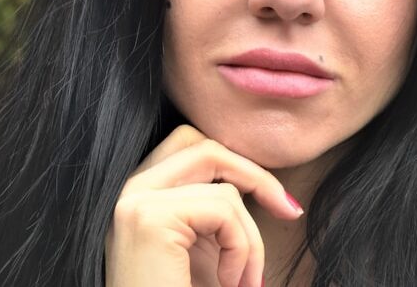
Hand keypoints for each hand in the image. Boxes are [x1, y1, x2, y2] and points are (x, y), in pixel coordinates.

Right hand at [104, 125, 303, 286]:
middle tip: (289, 213)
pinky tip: (229, 285)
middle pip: (202, 144)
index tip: (280, 205)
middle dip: (254, 174)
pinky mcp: (147, 217)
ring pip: (220, 180)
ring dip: (250, 235)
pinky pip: (222, 208)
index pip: (190, 146)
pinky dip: (243, 248)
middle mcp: (127, 192)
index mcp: (138, 197)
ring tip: (245, 282)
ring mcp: (133, 201)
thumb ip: (217, 213)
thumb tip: (260, 180)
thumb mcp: (207, 254)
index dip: (238, 166)